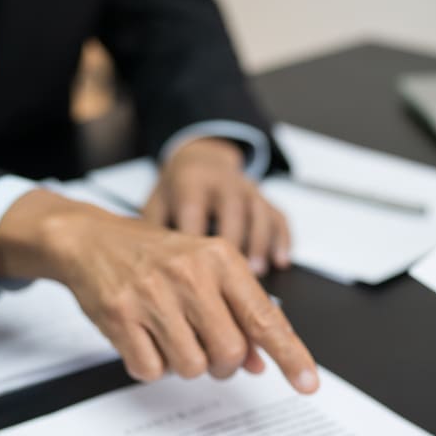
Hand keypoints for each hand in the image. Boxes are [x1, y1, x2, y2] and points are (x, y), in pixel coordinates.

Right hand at [0, 189, 317, 391]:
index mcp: (221, 259)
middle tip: (207, 349)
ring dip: (185, 365)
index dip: (290, 356)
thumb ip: (237, 314)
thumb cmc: (157, 258)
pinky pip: (151, 370)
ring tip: (170, 336)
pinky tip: (145, 339)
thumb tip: (259, 363)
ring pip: (191, 367)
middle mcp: (190, 274)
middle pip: (228, 353)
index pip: (265, 318)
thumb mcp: (206, 271)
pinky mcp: (119, 315)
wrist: (92, 239)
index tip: (308, 385)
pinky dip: (152, 366)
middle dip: (222, 365)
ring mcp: (152, 295)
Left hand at [143, 137, 292, 275]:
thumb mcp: (155, 203)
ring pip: (260, 213)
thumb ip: (153, 231)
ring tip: (256, 272)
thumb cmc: (176, 191)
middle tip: (230, 277)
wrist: (201, 158)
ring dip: (260, 243)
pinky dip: (282, 240)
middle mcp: (224, 182)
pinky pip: (279, 217)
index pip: (193, 211)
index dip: (194, 241)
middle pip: (233, 211)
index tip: (192, 274)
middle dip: (234, 243)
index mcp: (192, 181)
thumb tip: (152, 270)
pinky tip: (280, 261)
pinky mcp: (266, 199)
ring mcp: (249, 189)